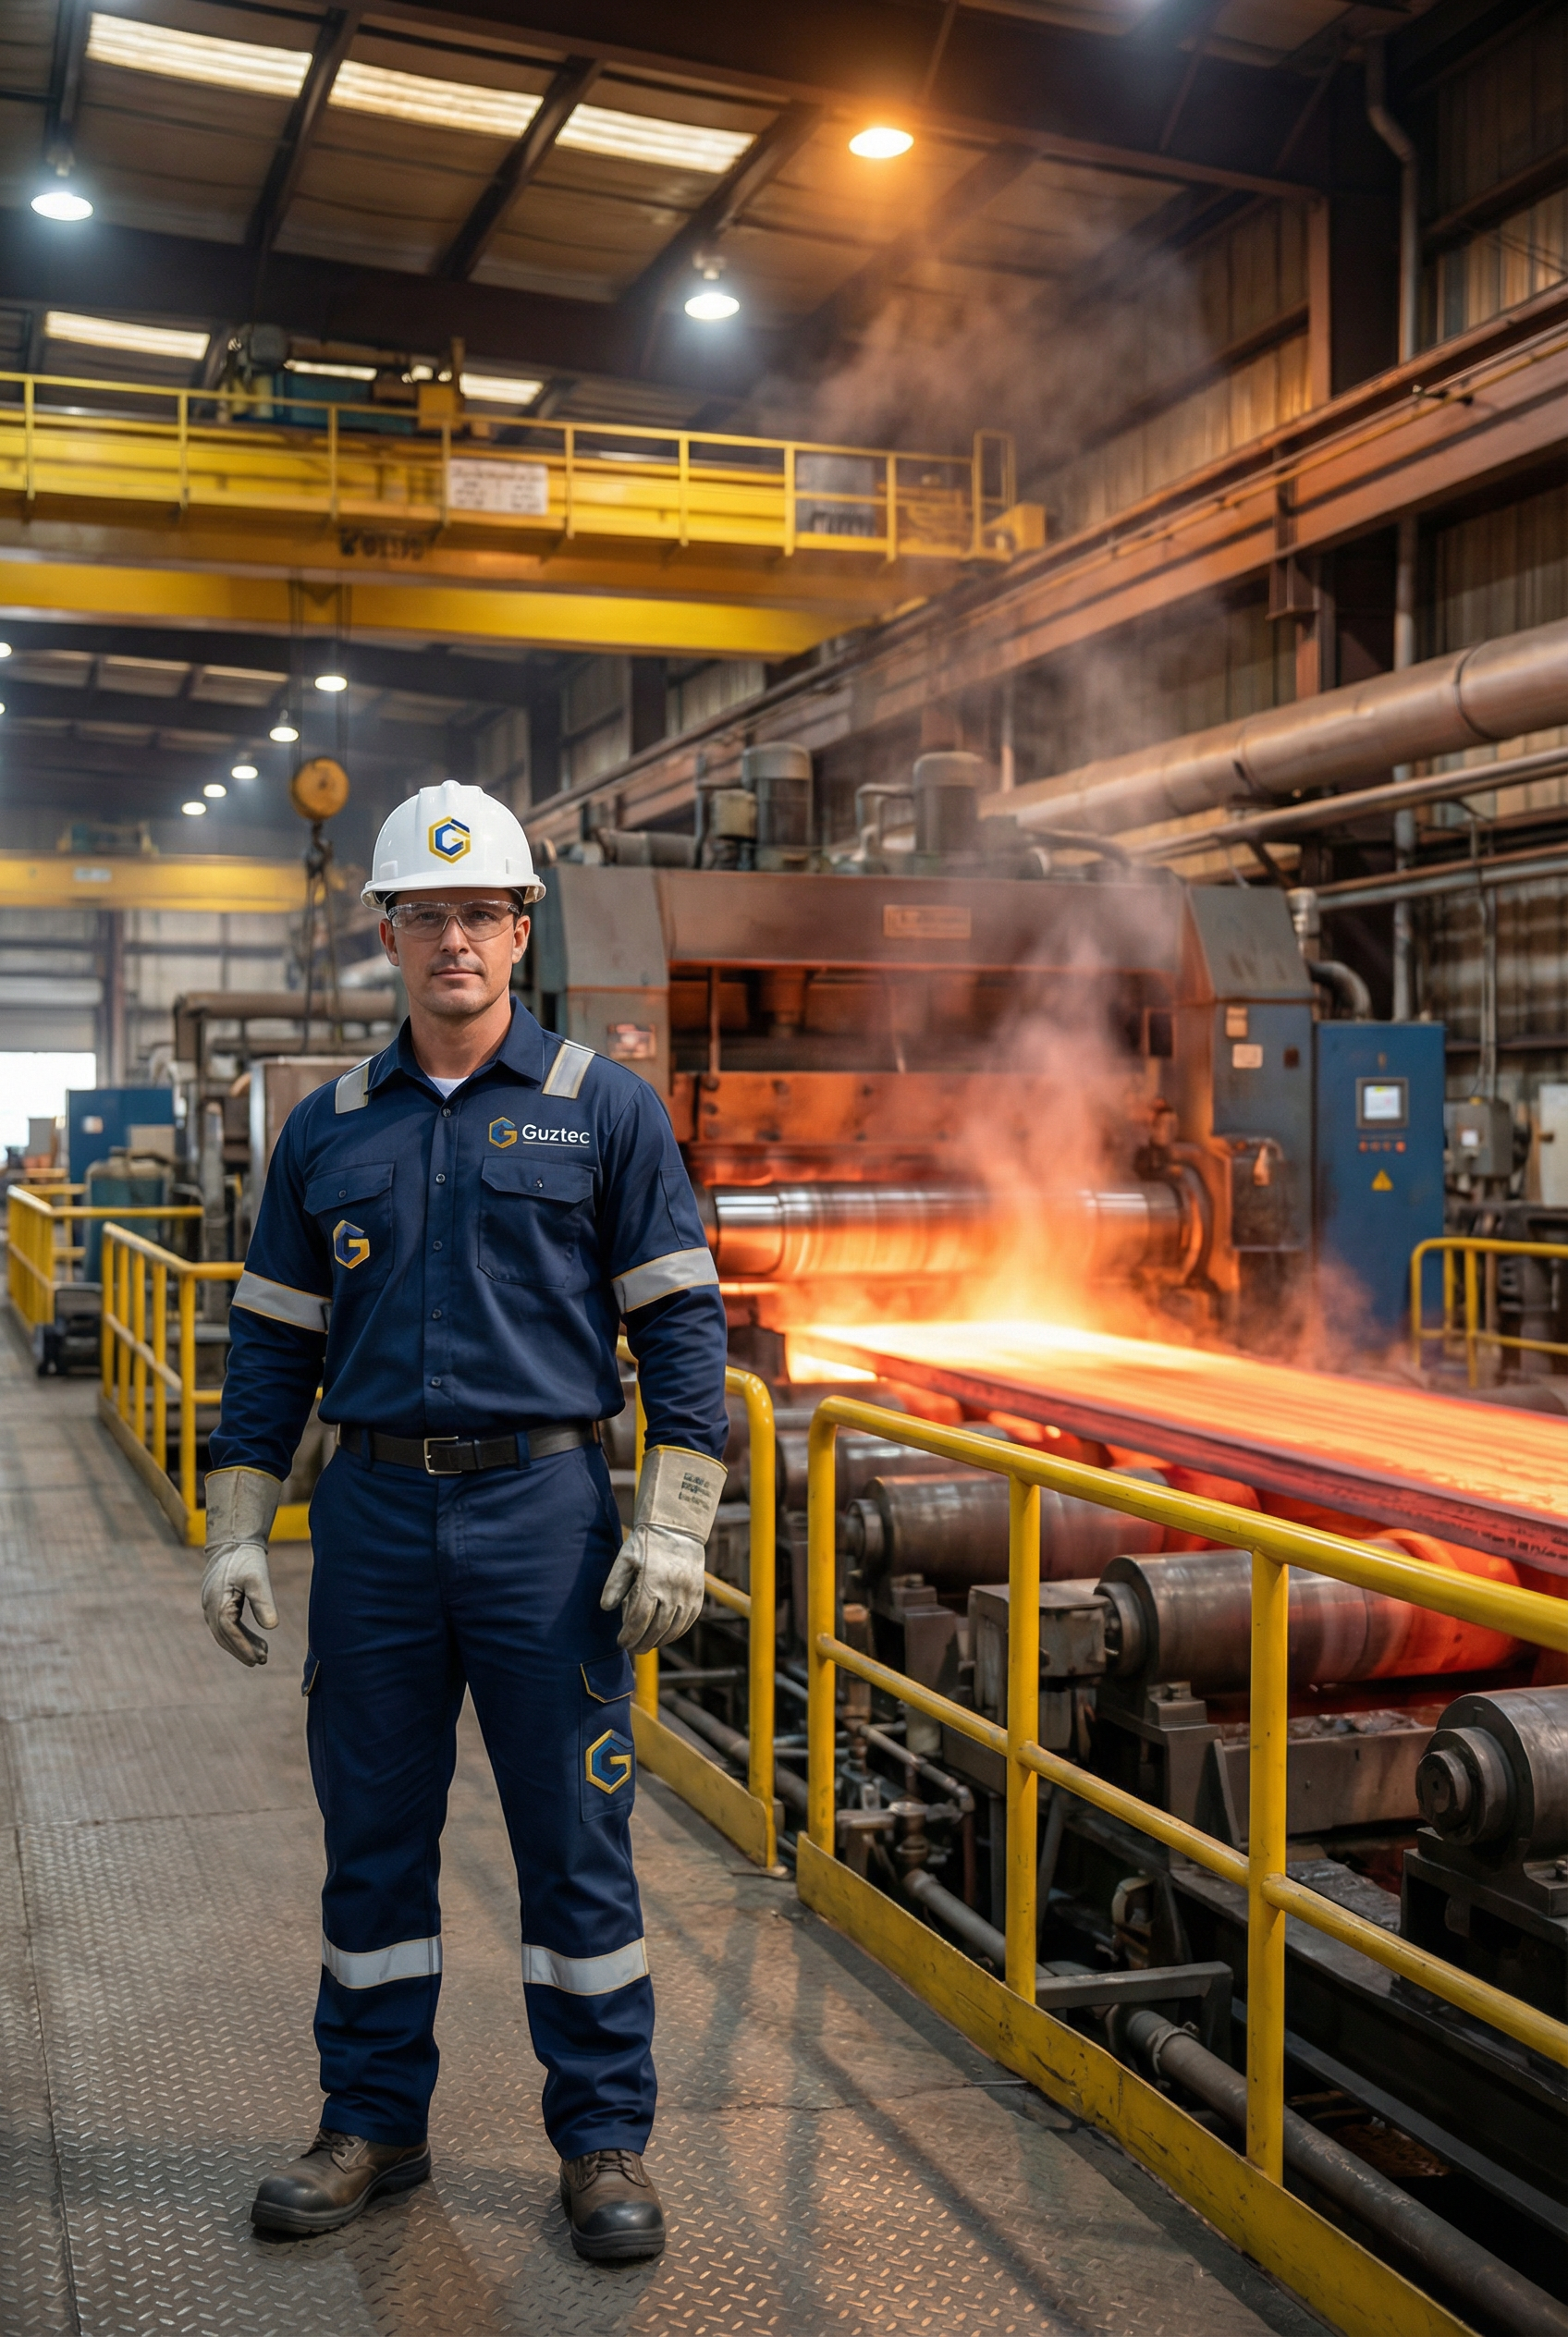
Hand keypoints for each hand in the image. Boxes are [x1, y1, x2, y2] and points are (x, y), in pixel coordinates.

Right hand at [202, 1467, 282, 1665]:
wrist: (233, 1541)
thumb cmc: (245, 1557)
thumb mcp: (258, 1577)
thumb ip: (263, 1601)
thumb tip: (272, 1627)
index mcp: (218, 1602)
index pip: (229, 1632)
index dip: (243, 1647)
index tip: (258, 1659)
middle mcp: (209, 1607)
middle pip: (224, 1637)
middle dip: (242, 1651)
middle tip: (262, 1661)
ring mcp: (210, 1605)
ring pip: (223, 1633)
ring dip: (241, 1645)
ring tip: (262, 1653)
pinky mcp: (215, 1602)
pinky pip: (224, 1625)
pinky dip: (237, 1635)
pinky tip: (253, 1639)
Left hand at [601, 1524, 705, 1654]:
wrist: (678, 1529)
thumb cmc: (647, 1543)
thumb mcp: (625, 1558)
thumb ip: (614, 1583)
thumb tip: (607, 1608)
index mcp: (651, 1582)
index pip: (638, 1620)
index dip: (629, 1636)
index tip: (621, 1642)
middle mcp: (672, 1591)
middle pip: (656, 1629)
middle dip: (642, 1643)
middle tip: (632, 1649)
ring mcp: (687, 1594)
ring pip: (673, 1629)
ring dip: (658, 1641)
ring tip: (646, 1646)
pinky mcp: (697, 1595)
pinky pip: (687, 1622)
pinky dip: (676, 1633)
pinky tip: (665, 1637)